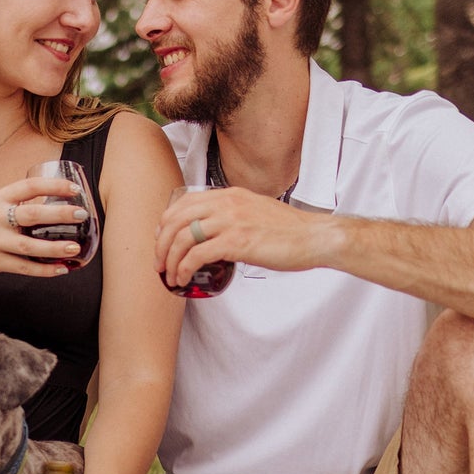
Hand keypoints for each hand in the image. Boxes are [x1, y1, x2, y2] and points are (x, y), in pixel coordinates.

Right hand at [0, 176, 87, 279]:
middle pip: (32, 215)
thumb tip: (56, 203)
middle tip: (81, 214)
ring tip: (75, 248)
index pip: (29, 186)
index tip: (74, 189)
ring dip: (54, 248)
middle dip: (59, 214)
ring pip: (29, 246)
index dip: (54, 185)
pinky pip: (23, 268)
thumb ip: (19, 204)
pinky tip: (61, 269)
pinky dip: (44, 270)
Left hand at [156, 185, 324, 287]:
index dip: (166, 223)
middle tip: (159, 263)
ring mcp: (231, 221)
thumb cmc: (289, 231)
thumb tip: (213, 232)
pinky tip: (183, 279)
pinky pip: (197, 254)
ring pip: (182, 237)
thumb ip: (233, 215)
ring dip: (169, 260)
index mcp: (229, 194)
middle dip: (161, 244)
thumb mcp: (255, 211)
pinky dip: (183, 269)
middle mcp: (226, 203)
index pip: (183, 202)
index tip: (162, 241)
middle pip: (176, 219)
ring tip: (169, 276)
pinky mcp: (236, 242)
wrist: (314, 237)